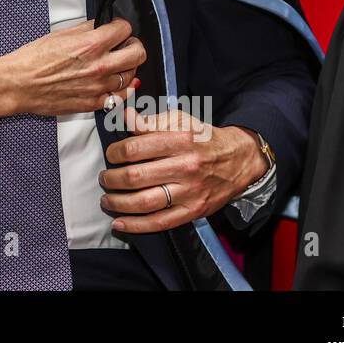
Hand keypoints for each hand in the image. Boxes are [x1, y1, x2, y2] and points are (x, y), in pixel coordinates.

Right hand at [0, 18, 144, 116]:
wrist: (19, 84)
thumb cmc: (33, 60)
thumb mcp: (60, 34)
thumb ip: (86, 29)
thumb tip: (100, 26)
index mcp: (91, 44)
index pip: (125, 29)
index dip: (120, 26)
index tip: (116, 28)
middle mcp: (100, 66)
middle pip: (138, 53)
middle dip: (133, 44)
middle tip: (124, 44)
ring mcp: (99, 87)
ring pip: (132, 75)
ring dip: (126, 67)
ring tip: (115, 64)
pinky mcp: (94, 103)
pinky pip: (121, 96)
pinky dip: (122, 88)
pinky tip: (114, 81)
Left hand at [100, 112, 268, 233]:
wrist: (239, 160)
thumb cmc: (203, 138)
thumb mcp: (180, 120)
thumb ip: (150, 120)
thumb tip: (124, 117)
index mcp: (180, 140)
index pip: (135, 148)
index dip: (115, 153)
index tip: (111, 155)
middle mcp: (185, 167)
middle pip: (136, 176)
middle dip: (112, 179)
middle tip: (104, 178)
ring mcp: (190, 191)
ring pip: (145, 202)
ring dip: (118, 203)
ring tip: (107, 199)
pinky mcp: (193, 211)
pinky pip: (160, 222)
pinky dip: (136, 225)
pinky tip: (120, 223)